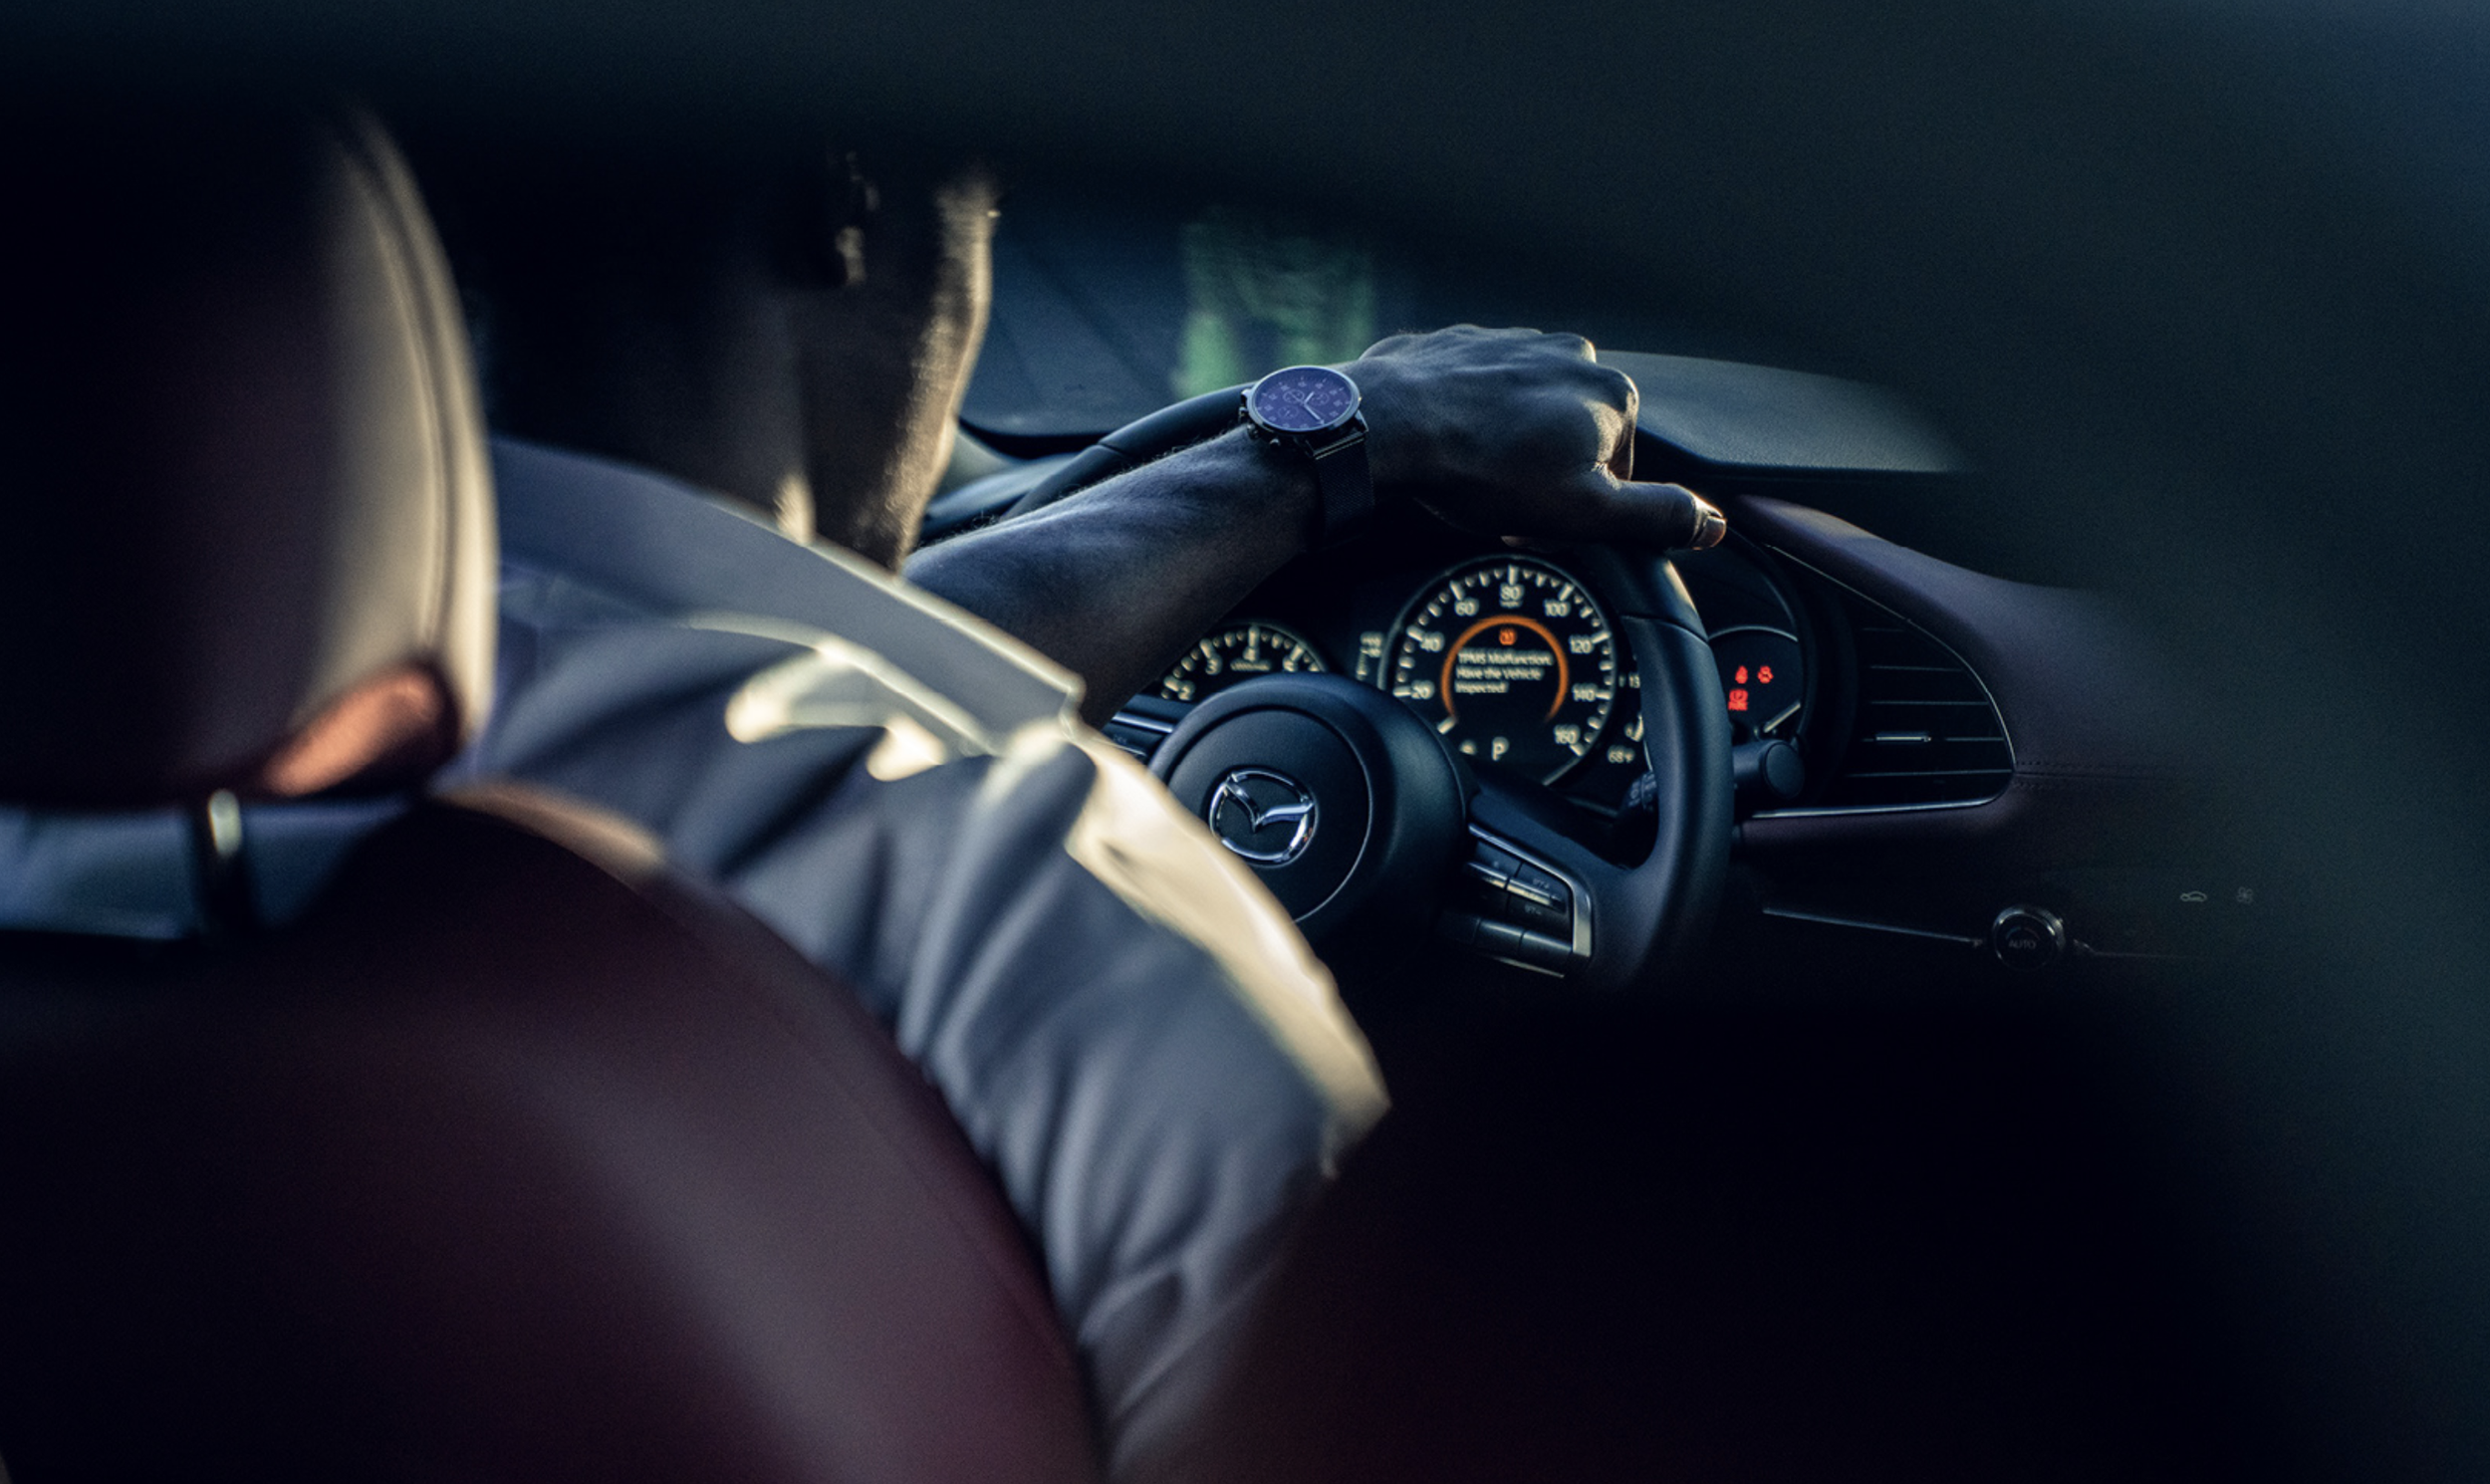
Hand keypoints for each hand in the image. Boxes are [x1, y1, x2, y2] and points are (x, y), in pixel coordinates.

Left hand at [1347, 325, 1726, 549]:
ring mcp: (1510, 342)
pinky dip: (1466, 421)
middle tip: (1504, 505)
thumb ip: (1656, 516)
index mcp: (1610, 392)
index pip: (1618, 466)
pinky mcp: (1458, 344)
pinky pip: (1475, 393)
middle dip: (1545, 474)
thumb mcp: (1584, 513)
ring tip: (1471, 478)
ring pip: (1523, 412)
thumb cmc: (1482, 470)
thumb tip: (1710, 522)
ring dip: (1506, 447)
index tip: (1545, 523)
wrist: (1388, 426)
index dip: (1582, 505)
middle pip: (1571, 435)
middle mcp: (1567, 354)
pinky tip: (1444, 448)